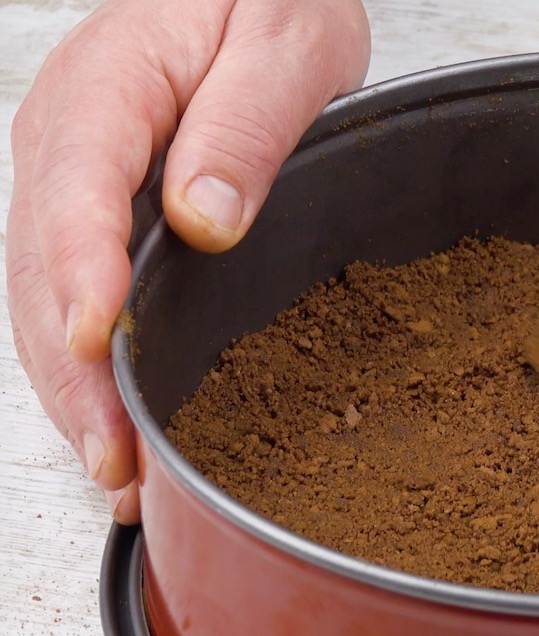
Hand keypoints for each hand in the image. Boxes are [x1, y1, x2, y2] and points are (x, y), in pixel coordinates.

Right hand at [7, 0, 369, 522]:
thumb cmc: (266, 1)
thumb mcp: (282, 38)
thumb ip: (244, 120)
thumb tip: (205, 218)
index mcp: (105, 91)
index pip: (76, 191)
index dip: (85, 273)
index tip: (104, 342)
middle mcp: (69, 148)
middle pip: (45, 271)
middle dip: (76, 375)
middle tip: (118, 460)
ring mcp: (76, 189)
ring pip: (49, 303)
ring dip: (78, 394)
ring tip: (120, 474)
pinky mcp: (100, 220)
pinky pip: (79, 301)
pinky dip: (95, 372)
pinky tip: (121, 426)